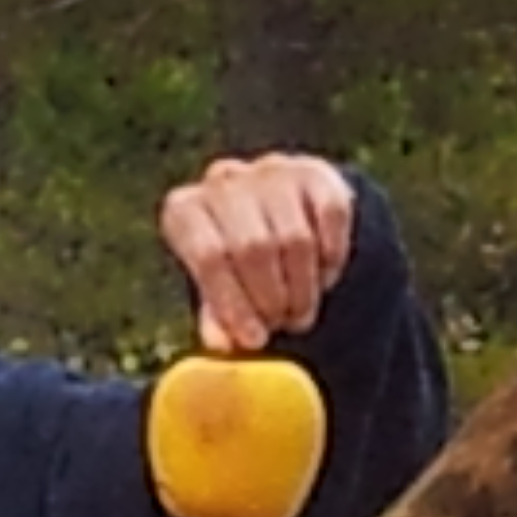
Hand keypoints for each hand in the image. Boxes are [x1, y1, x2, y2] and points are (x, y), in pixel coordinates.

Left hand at [161, 154, 354, 352]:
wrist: (276, 214)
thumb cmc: (234, 263)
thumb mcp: (218, 288)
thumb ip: (218, 317)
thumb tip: (223, 344)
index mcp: (186, 210)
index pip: (208, 256)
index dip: (233, 304)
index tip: (254, 340)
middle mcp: (223, 181)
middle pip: (253, 247)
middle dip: (272, 298)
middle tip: (284, 326)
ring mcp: (269, 172)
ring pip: (295, 238)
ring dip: (303, 288)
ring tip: (301, 313)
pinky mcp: (313, 172)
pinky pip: (331, 217)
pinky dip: (331, 258)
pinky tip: (323, 278)